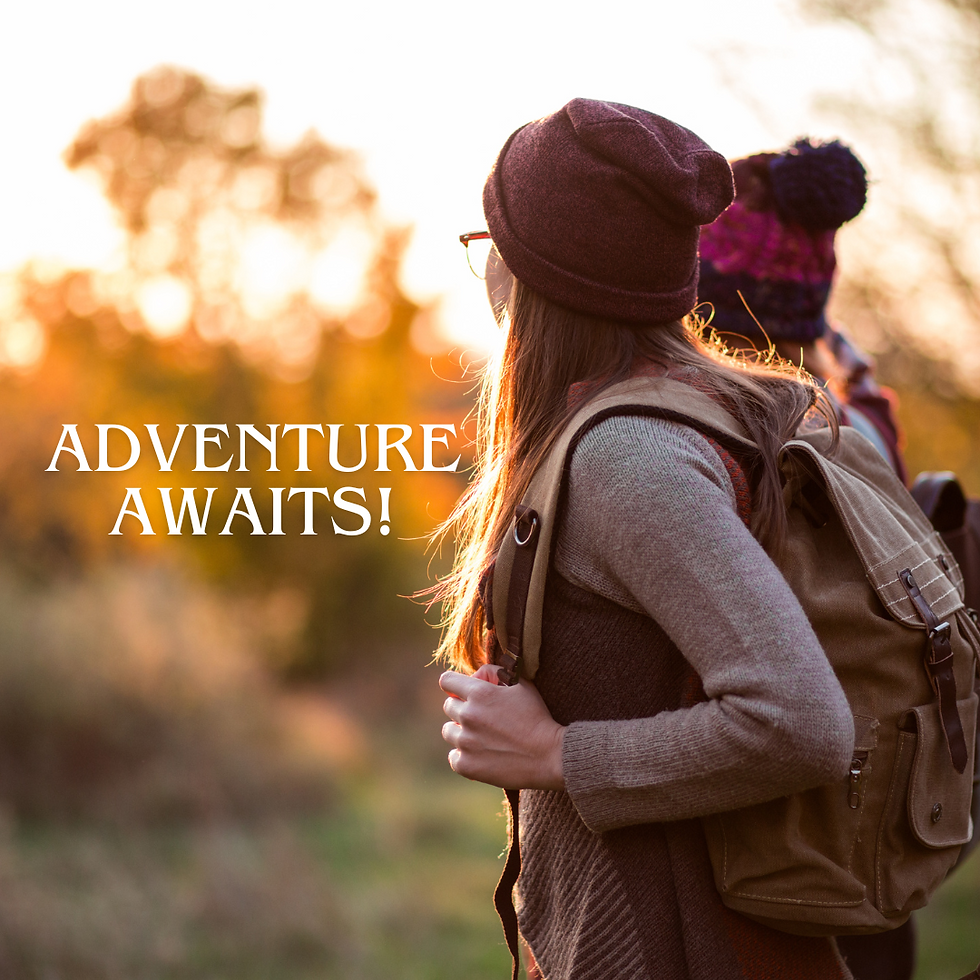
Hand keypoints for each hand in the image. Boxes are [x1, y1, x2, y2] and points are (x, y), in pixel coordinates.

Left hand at [439, 666, 565, 790]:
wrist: (549, 755)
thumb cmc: (537, 717)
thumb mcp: (522, 685)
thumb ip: (496, 672)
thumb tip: (477, 674)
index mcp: (479, 693)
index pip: (446, 681)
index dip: (454, 685)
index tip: (461, 692)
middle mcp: (468, 716)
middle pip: (448, 706)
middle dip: (462, 708)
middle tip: (482, 717)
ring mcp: (465, 742)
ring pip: (448, 731)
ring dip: (461, 732)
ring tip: (482, 737)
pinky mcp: (466, 765)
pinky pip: (453, 756)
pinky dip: (464, 756)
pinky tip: (481, 754)